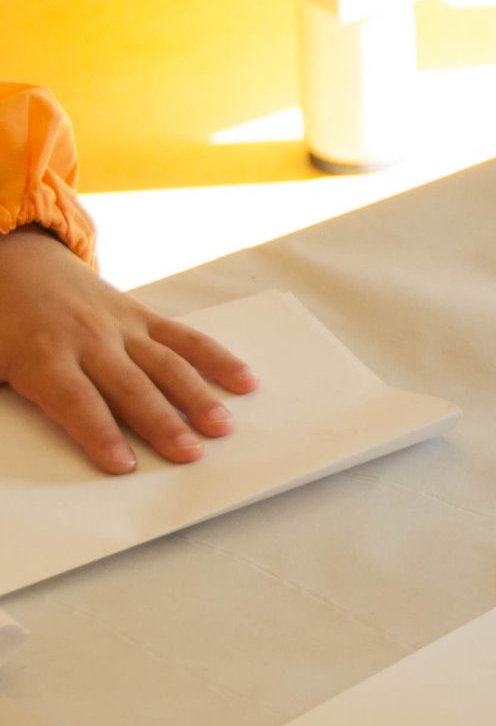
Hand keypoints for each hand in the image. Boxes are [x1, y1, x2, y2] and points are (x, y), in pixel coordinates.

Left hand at [0, 227, 255, 473]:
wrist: (15, 260)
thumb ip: (1, 394)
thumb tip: (4, 438)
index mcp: (44, 356)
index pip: (77, 402)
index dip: (100, 433)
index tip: (123, 464)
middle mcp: (89, 341)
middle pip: (131, 387)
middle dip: (162, 423)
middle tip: (189, 454)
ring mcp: (121, 326)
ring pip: (165, 364)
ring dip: (196, 397)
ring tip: (221, 426)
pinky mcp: (142, 315)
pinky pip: (184, 336)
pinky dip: (215, 357)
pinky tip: (242, 379)